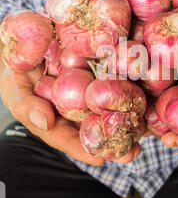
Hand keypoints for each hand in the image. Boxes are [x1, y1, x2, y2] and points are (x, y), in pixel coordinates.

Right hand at [0, 63, 140, 165]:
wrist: (25, 38)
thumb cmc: (15, 67)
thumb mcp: (13, 85)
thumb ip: (25, 104)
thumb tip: (44, 121)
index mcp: (52, 119)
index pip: (67, 138)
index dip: (83, 149)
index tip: (100, 159)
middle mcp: (71, 110)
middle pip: (93, 130)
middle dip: (113, 144)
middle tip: (131, 153)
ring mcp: (85, 92)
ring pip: (106, 111)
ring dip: (125, 123)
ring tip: (143, 135)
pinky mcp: (97, 72)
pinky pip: (112, 84)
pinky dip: (127, 93)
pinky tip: (142, 101)